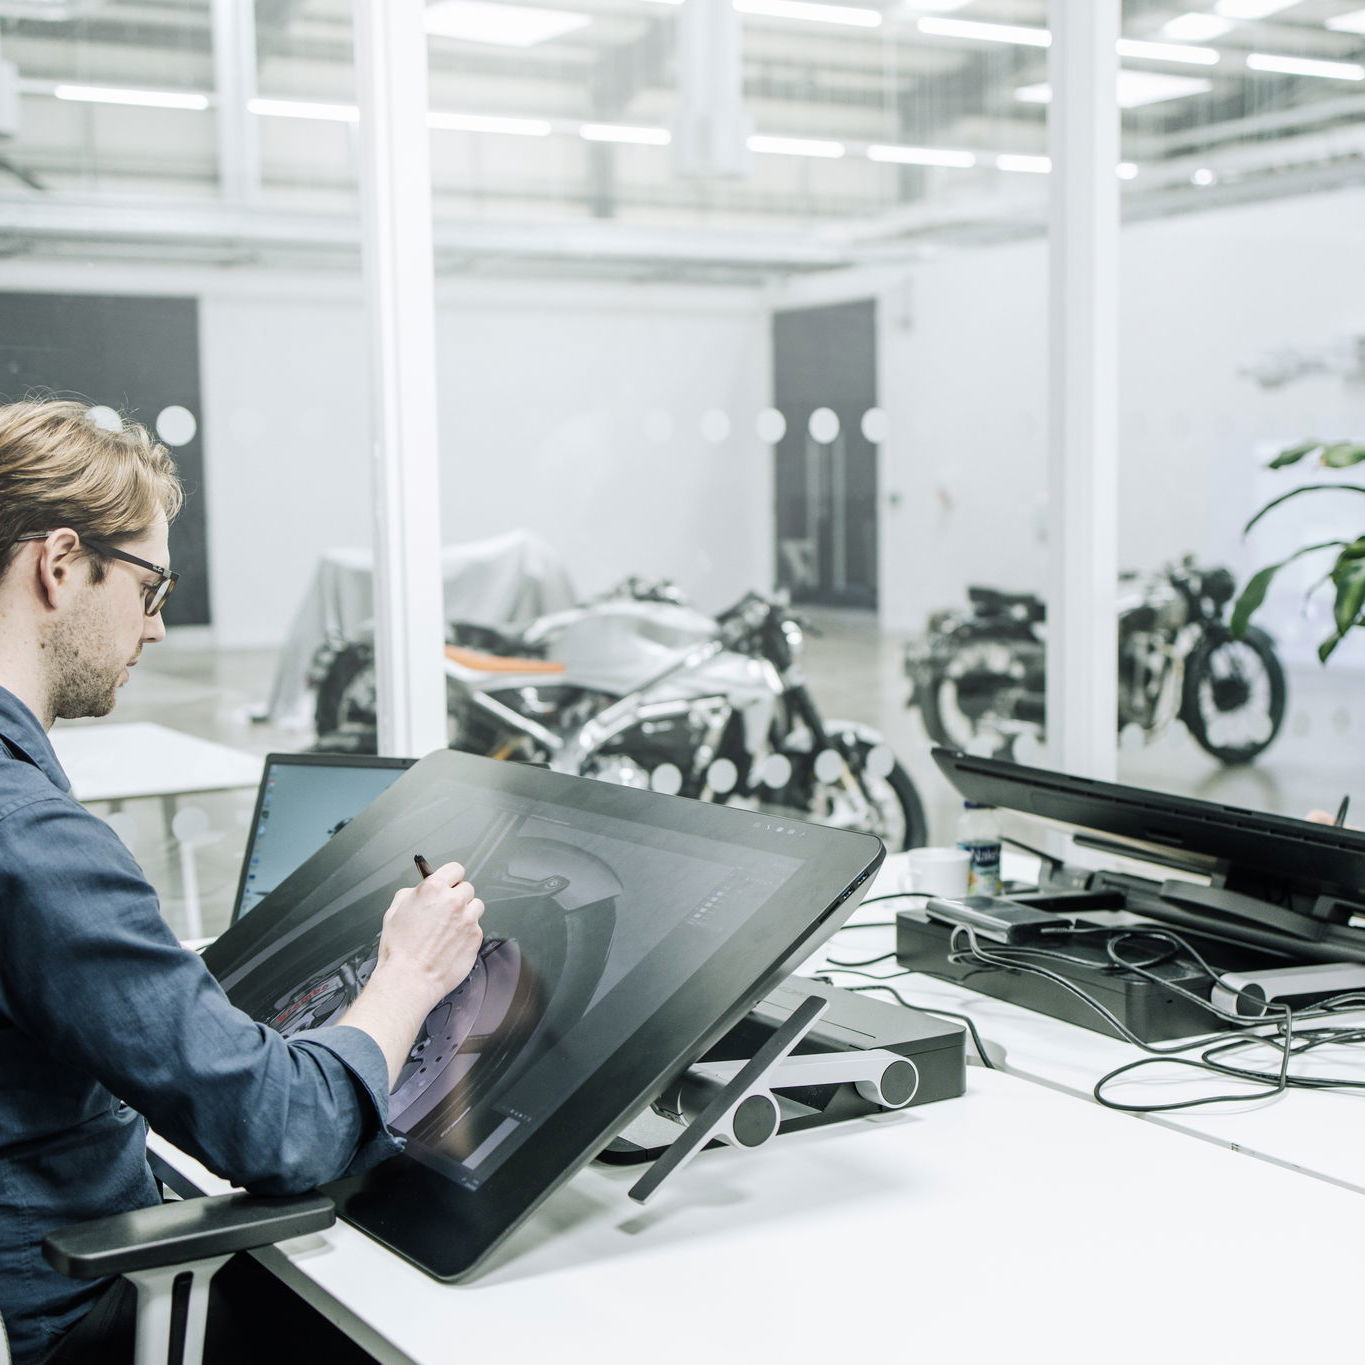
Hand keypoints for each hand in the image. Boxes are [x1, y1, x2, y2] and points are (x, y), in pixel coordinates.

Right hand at [375, 860, 484, 1006]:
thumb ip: (412, 894)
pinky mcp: (476, 937)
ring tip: (449, 927)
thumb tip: (420, 890)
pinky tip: (452, 942)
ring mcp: (467, 919)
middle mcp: (453, 901)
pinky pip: (476, 927)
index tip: (449, 882)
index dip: (451, 877)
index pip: (455, 869)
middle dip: (457, 897)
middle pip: (467, 887)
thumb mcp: (394, 911)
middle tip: (445, 910)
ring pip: (476, 906)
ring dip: (466, 913)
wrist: (409, 979)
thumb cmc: (399, 950)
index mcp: (433, 889)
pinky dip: (467, 932)